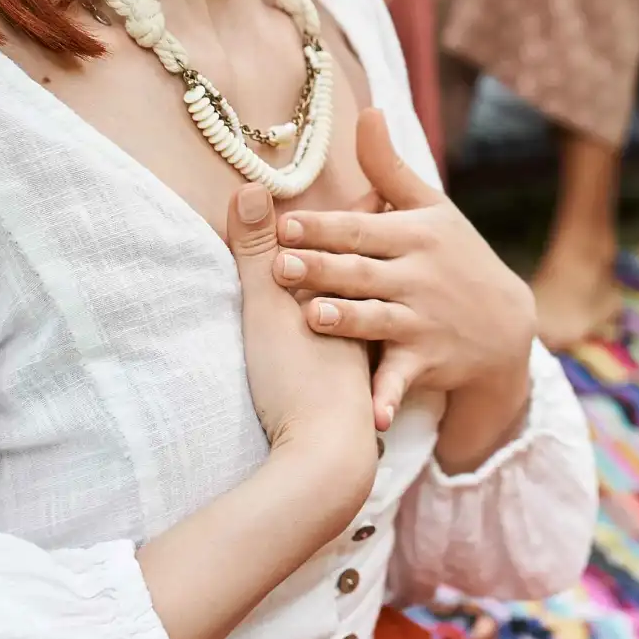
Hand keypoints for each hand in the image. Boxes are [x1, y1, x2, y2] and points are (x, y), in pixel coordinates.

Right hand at [228, 184, 376, 465]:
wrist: (326, 455)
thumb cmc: (293, 377)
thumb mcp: (267, 305)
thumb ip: (256, 249)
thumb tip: (251, 188)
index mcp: (351, 288)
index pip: (363, 237)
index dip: (367, 208)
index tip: (374, 184)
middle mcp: (370, 316)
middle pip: (380, 272)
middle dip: (384, 249)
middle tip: (387, 221)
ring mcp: (370, 358)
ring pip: (384, 318)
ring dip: (385, 301)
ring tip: (387, 285)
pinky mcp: (364, 397)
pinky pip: (376, 370)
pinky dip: (379, 362)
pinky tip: (376, 367)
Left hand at [276, 111, 535, 431]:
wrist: (507, 326)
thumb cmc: (457, 257)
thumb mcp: (431, 209)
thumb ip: (389, 167)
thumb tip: (366, 110)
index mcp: (415, 235)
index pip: (362, 228)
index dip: (324, 225)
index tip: (285, 221)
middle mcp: (418, 277)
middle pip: (361, 271)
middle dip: (321, 268)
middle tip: (278, 266)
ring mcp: (423, 320)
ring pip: (376, 320)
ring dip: (347, 320)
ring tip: (311, 317)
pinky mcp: (427, 361)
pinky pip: (402, 380)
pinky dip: (387, 398)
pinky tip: (368, 415)